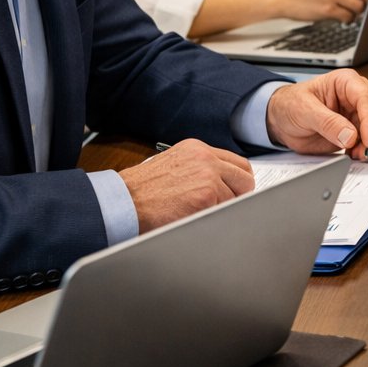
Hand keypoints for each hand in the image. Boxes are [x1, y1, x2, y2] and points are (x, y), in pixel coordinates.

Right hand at [118, 139, 254, 230]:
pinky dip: (213, 217)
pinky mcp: (207, 196)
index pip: (237, 163)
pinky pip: (224, 210)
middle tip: (226, 206)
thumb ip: (199, 168)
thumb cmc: (141, 189)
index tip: (236, 191)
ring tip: (197, 212)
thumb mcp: (173, 165)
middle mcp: (206, 158)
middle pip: (245, 178)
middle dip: (239, 194)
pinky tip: (194, 217)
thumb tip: (223, 182)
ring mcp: (208, 176)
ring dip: (222, 208)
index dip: (238, 181)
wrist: (123, 200)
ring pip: (236, 197)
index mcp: (197, 149)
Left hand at [265, 68, 367, 160]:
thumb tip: (350, 135)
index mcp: (346, 82)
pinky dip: (365, 150)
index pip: (367, 98)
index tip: (366, 139)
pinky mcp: (357, 131)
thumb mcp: (304, 110)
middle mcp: (357, 96)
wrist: (281, 121)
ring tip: (354, 154)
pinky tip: (353, 154)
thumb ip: (327, 122)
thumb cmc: (291, 105)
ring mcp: (359, 114)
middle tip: (361, 150)